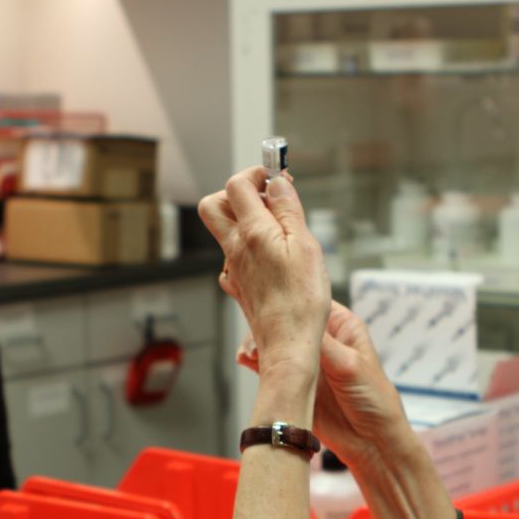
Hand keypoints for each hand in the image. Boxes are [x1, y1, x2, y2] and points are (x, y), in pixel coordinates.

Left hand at [198, 168, 329, 378]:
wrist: (288, 345)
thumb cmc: (301, 300)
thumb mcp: (304, 245)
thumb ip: (288, 209)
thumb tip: (276, 182)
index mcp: (251, 232)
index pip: (237, 185)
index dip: (257, 173)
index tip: (277, 177)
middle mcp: (234, 248)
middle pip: (214, 205)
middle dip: (238, 192)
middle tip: (267, 197)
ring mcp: (232, 269)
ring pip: (226, 231)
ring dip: (247, 220)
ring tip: (280, 230)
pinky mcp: (238, 286)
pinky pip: (235, 257)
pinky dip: (250, 247)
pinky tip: (274, 258)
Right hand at [238, 301, 412, 473]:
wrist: (370, 443)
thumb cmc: (374, 399)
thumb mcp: (350, 365)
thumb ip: (322, 344)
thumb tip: (294, 322)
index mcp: (340, 327)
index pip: (311, 302)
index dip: (289, 298)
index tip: (267, 300)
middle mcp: (321, 341)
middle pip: (286, 322)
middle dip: (267, 324)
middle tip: (255, 332)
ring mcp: (305, 363)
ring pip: (274, 344)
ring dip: (258, 344)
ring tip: (249, 351)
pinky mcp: (293, 385)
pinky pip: (268, 368)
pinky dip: (254, 363)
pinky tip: (245, 361)